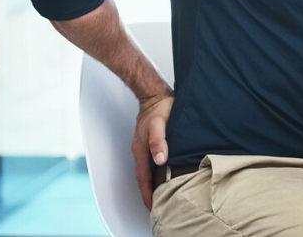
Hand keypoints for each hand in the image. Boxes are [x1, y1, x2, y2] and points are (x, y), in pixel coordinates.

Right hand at [133, 94, 173, 209]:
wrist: (155, 94)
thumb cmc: (159, 107)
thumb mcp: (160, 124)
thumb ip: (159, 141)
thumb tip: (160, 159)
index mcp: (141, 149)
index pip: (143, 178)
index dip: (147, 193)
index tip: (151, 206)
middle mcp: (140, 150)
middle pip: (143, 177)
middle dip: (148, 193)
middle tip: (155, 207)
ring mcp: (144, 146)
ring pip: (146, 171)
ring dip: (151, 184)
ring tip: (159, 196)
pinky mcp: (150, 142)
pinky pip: (150, 163)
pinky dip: (154, 174)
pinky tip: (162, 175)